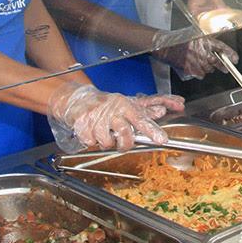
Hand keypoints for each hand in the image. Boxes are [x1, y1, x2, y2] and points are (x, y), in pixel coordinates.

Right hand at [48, 84, 184, 152]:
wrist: (78, 99)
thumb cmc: (106, 104)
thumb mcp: (127, 104)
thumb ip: (146, 110)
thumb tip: (162, 110)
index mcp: (124, 105)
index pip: (141, 119)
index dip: (152, 130)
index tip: (161, 139)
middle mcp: (111, 110)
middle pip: (125, 133)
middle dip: (124, 143)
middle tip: (121, 142)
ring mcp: (96, 117)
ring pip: (106, 142)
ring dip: (105, 141)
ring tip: (103, 132)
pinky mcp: (81, 124)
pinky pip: (90, 143)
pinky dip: (91, 141)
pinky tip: (91, 131)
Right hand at [152, 30, 238, 78]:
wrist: (166, 46)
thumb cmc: (180, 40)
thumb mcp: (196, 36)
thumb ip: (207, 43)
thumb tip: (220, 52)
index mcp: (205, 41)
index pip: (222, 48)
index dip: (230, 54)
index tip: (235, 59)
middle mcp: (202, 51)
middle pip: (218, 62)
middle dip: (223, 66)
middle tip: (226, 69)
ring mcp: (196, 62)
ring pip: (209, 70)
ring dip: (207, 68)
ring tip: (201, 62)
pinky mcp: (190, 69)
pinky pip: (200, 74)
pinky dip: (199, 72)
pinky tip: (195, 66)